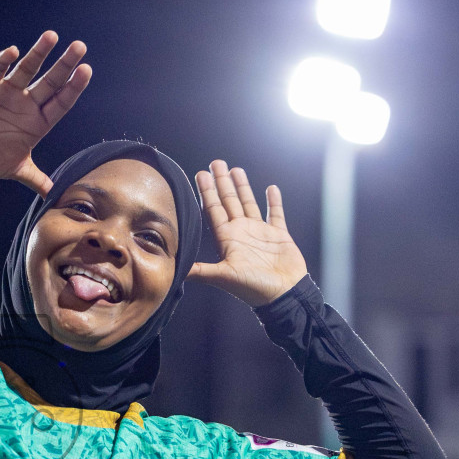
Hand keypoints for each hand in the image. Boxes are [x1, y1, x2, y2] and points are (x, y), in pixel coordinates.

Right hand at [0, 31, 91, 195]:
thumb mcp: (15, 170)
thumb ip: (35, 179)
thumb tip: (53, 196)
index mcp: (37, 122)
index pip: (60, 102)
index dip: (73, 88)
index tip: (86, 71)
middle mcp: (25, 103)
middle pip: (50, 81)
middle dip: (64, 65)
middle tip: (80, 47)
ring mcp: (7, 91)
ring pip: (26, 69)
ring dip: (38, 53)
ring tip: (52, 37)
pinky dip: (4, 61)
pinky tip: (14, 52)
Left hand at [188, 161, 308, 306]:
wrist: (283, 295)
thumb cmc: (253, 288)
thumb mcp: (223, 276)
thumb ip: (201, 270)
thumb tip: (175, 269)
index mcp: (227, 239)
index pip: (213, 210)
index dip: (206, 192)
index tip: (200, 174)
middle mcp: (241, 233)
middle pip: (228, 201)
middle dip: (221, 182)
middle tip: (215, 163)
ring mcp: (260, 233)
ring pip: (249, 203)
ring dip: (242, 187)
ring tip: (235, 170)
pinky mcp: (279, 235)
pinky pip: (276, 214)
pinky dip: (274, 202)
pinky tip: (270, 188)